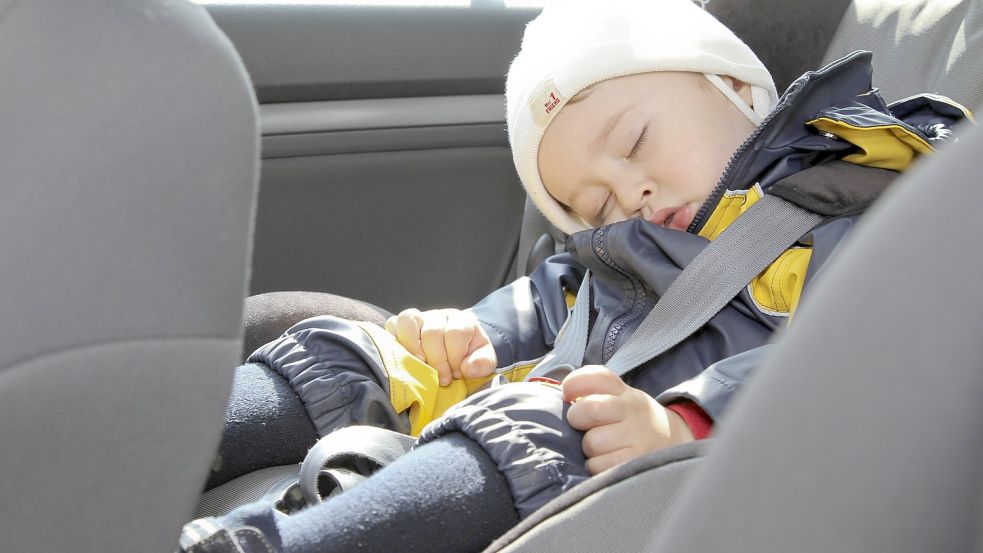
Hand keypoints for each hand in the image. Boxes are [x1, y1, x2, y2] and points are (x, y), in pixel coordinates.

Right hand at [385, 308, 496, 385]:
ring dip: (413, 348)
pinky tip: (406, 358)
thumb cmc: (469, 356)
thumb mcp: (484, 360)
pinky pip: (392, 324)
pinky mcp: (402, 325)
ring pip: (408, 321)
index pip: (455, 333)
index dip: (455, 357)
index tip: (457, 374)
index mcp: (461, 320)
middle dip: (437, 361)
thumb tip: (467, 369)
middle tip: (442, 378)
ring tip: (421, 365)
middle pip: (432, 332)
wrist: (458, 350)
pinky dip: (395, 341)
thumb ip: (483, 363)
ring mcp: (420, 318)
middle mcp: (439, 316)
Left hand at [563, 365, 693, 474]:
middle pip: (589, 408)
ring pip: (592, 442)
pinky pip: (599, 465)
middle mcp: (633, 410)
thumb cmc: (635, 423)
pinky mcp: (636, 462)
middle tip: (581, 426)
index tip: (567, 394)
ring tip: (600, 448)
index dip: (574, 383)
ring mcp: (638, 437)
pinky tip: (607, 462)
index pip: (598, 376)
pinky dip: (596, 466)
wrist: (677, 447)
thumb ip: (596, 393)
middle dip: (576, 419)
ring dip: (588, 449)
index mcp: (626, 393)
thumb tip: (560, 394)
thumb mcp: (624, 400)